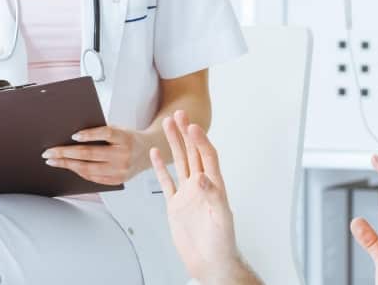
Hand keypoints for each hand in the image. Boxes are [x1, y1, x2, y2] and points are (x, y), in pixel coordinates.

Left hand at [43, 125, 153, 185]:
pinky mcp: (118, 180)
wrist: (149, 152)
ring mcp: (121, 170)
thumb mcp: (120, 130)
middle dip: (66, 153)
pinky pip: (94, 178)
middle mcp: (124, 155)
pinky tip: (68, 167)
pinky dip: (79, 172)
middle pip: (91, 154)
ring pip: (89, 168)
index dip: (89, 134)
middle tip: (49, 152)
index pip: (106, 133)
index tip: (73, 135)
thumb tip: (72, 136)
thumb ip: (101, 132)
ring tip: (53, 161)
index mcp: (125, 138)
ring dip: (67, 164)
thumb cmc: (129, 138)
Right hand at [150, 111, 258, 284]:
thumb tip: (203, 178)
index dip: (201, 140)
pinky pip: (167, 182)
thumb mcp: (221, 219)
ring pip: (180, 163)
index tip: (191, 126)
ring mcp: (187, 194)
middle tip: (177, 114)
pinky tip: (156, 155)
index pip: (207, 156)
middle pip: (193, 153)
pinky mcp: (175, 205)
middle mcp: (201, 186)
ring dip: (174, 144)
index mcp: (215, 186)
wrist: (209, 262)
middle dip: (185, 133)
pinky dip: (160, 167)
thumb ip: (213, 197)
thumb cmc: (221, 243)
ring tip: (167, 125)